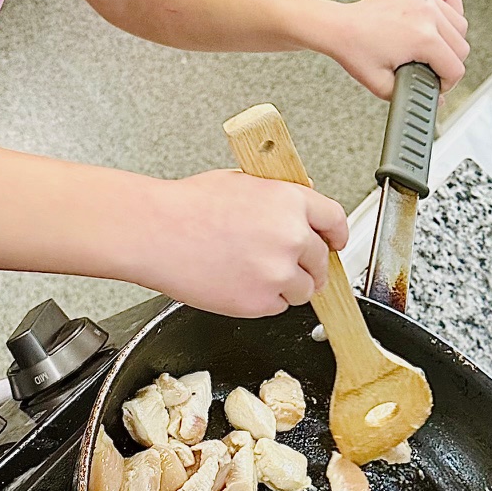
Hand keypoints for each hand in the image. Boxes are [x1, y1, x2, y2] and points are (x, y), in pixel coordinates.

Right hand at [147, 172, 348, 316]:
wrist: (155, 233)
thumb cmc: (187, 206)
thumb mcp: (242, 183)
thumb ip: (278, 197)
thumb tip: (299, 207)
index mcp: (290, 201)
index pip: (335, 220)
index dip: (336, 234)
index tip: (335, 242)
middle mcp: (292, 236)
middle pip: (321, 261)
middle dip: (308, 265)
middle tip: (284, 264)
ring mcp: (278, 272)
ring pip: (303, 290)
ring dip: (286, 286)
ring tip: (251, 273)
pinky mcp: (259, 301)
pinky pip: (276, 307)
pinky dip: (262, 300)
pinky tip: (236, 282)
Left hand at [330, 0, 468, 97]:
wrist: (339, 27)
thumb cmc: (355, 50)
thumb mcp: (382, 85)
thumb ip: (413, 95)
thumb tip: (437, 99)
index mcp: (422, 37)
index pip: (455, 68)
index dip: (447, 83)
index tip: (437, 84)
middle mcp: (426, 13)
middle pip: (461, 47)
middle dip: (448, 63)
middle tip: (431, 68)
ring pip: (459, 24)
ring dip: (450, 39)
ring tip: (432, 47)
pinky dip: (451, 9)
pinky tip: (441, 20)